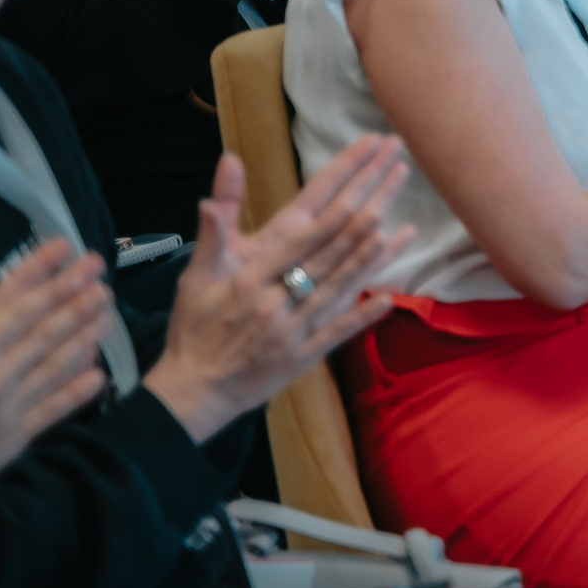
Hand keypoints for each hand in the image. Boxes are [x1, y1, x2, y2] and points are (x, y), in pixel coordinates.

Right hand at [0, 242, 115, 517]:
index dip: (42, 271)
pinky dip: (79, 390)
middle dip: (75, 295)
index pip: (15, 302)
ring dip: (86, 334)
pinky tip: (101, 373)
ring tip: (109, 311)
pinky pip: (56, 407)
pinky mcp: (20, 433)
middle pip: (45, 327)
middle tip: (101, 270)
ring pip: (58, 362)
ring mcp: (13, 404)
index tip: (65, 247)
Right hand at [142, 138, 411, 444]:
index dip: (331, 218)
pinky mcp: (302, 358)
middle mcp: (275, 304)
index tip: (356, 194)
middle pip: (325, 261)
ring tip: (394, 237)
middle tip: (385, 202)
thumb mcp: (193, 282)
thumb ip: (211, 238)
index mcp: (250, 281)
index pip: (299, 244)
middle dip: (357, 229)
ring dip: (367, 263)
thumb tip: (208, 201)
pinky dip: (362, 316)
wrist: (193, 393)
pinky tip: (389, 299)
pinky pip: (337, 333)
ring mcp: (292, 332)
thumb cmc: (193, 332)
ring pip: (336, 291)